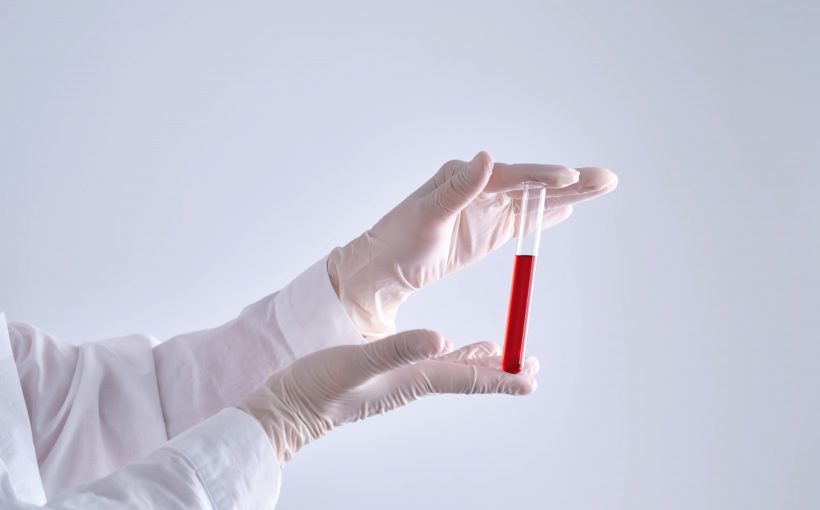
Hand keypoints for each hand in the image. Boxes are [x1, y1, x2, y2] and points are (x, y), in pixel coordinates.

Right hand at [237, 330, 537, 461]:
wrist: (287, 407)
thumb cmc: (319, 388)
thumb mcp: (358, 362)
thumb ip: (399, 349)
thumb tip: (443, 339)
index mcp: (413, 378)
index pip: (468, 378)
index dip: (503, 378)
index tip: (532, 379)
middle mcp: (413, 380)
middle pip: (468, 375)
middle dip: (502, 371)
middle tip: (532, 366)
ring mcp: (399, 377)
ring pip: (451, 368)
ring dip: (480, 362)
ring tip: (504, 355)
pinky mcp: (384, 372)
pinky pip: (428, 362)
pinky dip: (449, 354)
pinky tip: (448, 345)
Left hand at [328, 151, 617, 336]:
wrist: (384, 267)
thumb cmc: (398, 239)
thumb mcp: (426, 214)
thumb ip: (457, 188)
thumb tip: (485, 157)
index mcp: (464, 177)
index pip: (512, 175)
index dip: (542, 177)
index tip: (570, 178)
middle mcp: (480, 187)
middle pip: (534, 184)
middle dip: (571, 181)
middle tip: (607, 180)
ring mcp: (486, 210)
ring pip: (535, 200)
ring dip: (568, 196)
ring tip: (601, 189)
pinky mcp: (488, 231)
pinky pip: (524, 220)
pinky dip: (546, 215)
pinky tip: (567, 211)